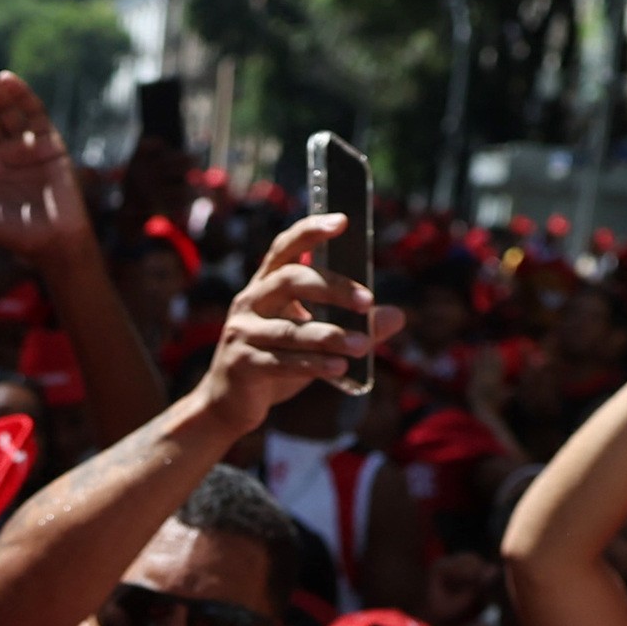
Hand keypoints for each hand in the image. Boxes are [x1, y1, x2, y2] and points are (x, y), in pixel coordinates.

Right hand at [198, 216, 394, 431]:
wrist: (230, 404)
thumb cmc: (276, 363)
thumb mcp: (314, 341)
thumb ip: (351, 326)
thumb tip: (396, 316)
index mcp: (265, 285)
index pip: (285, 248)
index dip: (311, 231)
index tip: (342, 221)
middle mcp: (250, 302)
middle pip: (290, 280)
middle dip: (332, 287)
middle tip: (366, 301)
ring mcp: (243, 333)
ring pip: (291, 329)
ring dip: (330, 336)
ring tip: (363, 345)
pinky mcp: (243, 364)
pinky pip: (283, 362)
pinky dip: (314, 365)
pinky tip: (340, 368)